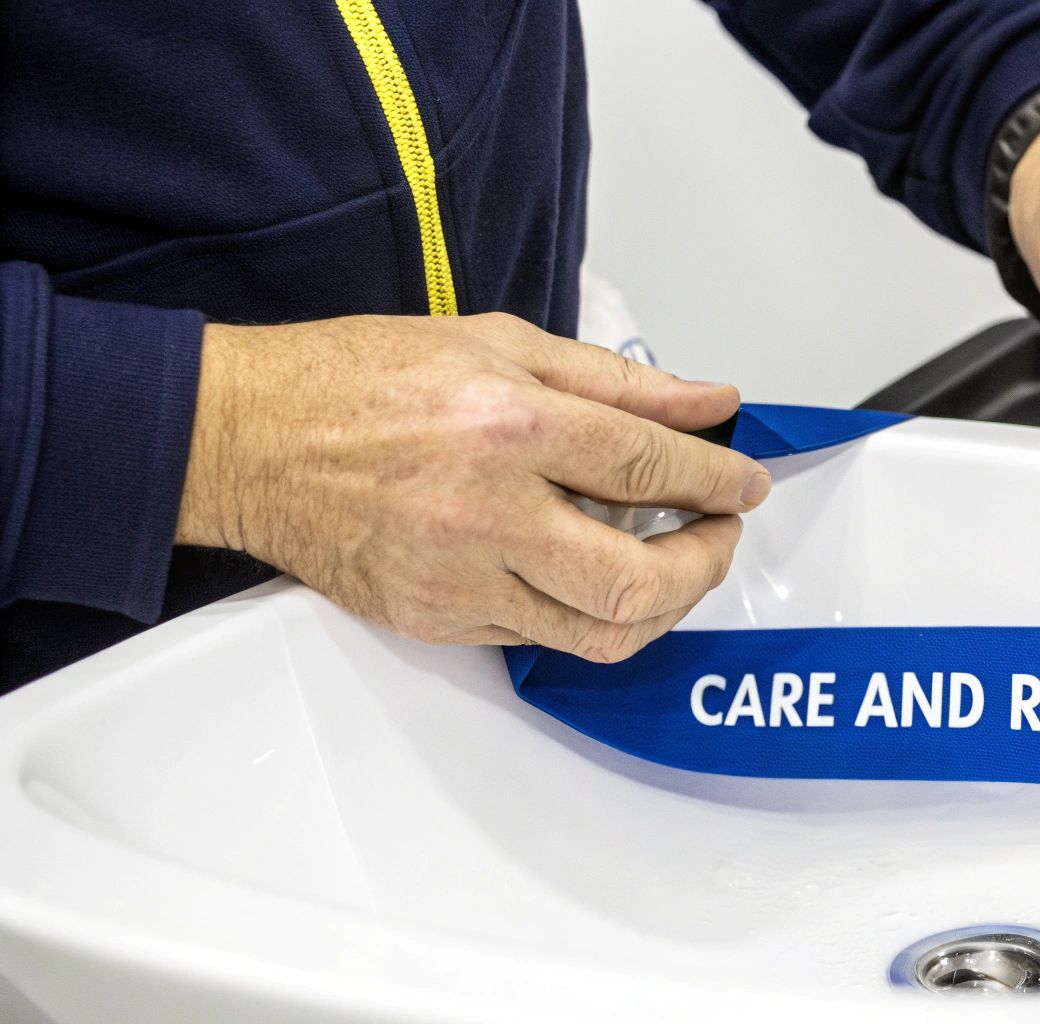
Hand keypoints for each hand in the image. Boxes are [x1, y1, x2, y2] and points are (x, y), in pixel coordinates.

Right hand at [176, 312, 768, 661]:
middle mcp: (488, 510)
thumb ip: (617, 381)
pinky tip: (594, 575)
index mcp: (510, 424)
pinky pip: (540, 637)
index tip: (746, 484)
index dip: (718, 480)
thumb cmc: (361, 380)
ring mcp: (459, 577)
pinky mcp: (436, 620)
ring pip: (599, 631)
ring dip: (661, 606)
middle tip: (719, 533)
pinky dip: (587, 613)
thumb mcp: (499, 342)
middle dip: (705, 564)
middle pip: (638, 579)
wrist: (250, 439)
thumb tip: (706, 403)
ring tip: (673, 565)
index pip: (649, 466)